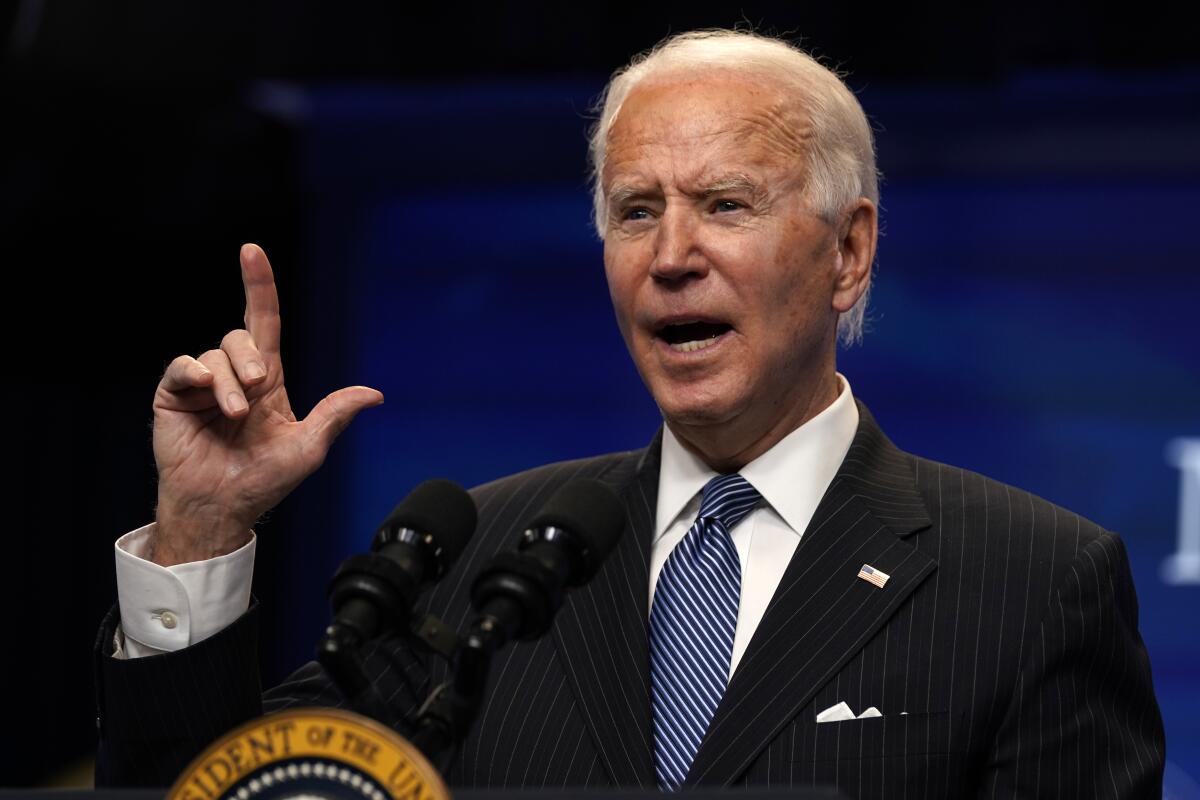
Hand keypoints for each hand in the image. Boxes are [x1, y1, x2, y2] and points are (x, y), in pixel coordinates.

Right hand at [148, 243, 382, 565]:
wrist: (222, 507)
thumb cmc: (264, 481)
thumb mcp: (308, 447)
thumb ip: (335, 414)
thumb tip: (375, 395)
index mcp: (268, 381)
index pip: (264, 323)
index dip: (259, 287)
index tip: (252, 251)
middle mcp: (235, 376)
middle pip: (240, 337)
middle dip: (250, 357)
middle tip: (258, 390)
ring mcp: (203, 386)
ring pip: (214, 354)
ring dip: (229, 383)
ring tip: (235, 415)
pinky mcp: (174, 397)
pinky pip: (182, 367)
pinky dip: (195, 374)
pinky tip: (206, 393)